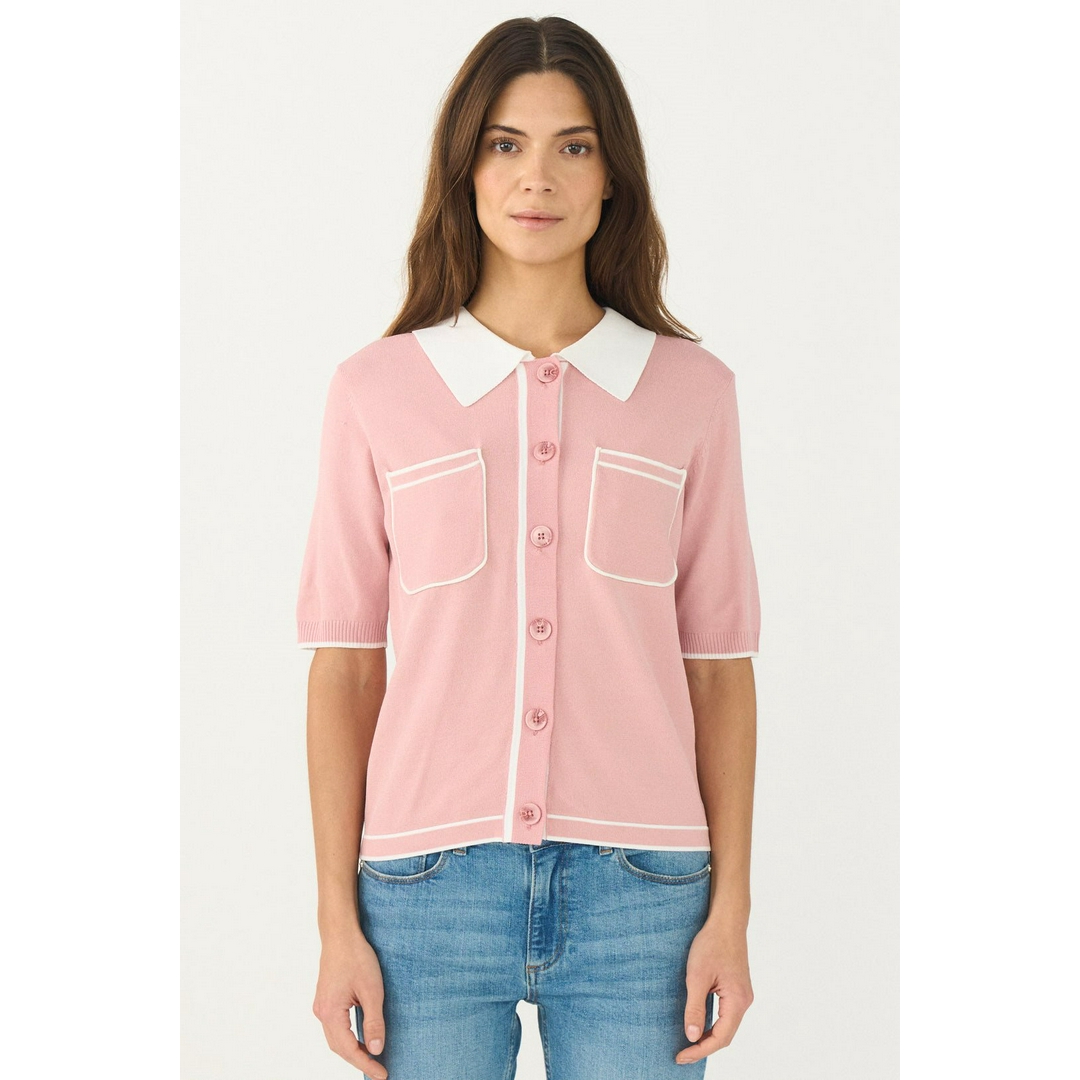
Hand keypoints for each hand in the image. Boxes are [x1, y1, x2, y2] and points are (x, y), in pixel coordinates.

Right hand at [312, 930, 388, 1077]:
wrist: (340, 934)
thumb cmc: (356, 957)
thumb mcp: (372, 990)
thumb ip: (374, 1021)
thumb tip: (376, 1049)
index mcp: (330, 1012)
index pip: (348, 1049)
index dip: (366, 1064)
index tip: (382, 1075)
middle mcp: (322, 1012)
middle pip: (339, 1047)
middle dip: (359, 1061)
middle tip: (379, 1070)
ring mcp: (322, 1006)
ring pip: (336, 1038)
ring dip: (353, 1050)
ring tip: (372, 1059)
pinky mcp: (326, 1000)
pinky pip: (336, 1027)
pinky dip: (348, 1038)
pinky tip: (360, 1039)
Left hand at [675, 921, 753, 1065]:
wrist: (726, 921)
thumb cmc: (712, 944)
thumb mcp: (697, 976)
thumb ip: (695, 1008)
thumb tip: (692, 1037)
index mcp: (737, 1001)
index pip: (720, 1038)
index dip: (700, 1050)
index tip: (681, 1056)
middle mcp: (744, 1001)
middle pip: (725, 1036)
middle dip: (704, 1047)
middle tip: (682, 1055)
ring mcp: (742, 995)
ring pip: (726, 1026)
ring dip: (709, 1037)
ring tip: (688, 1045)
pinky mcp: (736, 988)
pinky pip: (725, 1014)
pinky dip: (713, 1025)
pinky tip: (699, 1025)